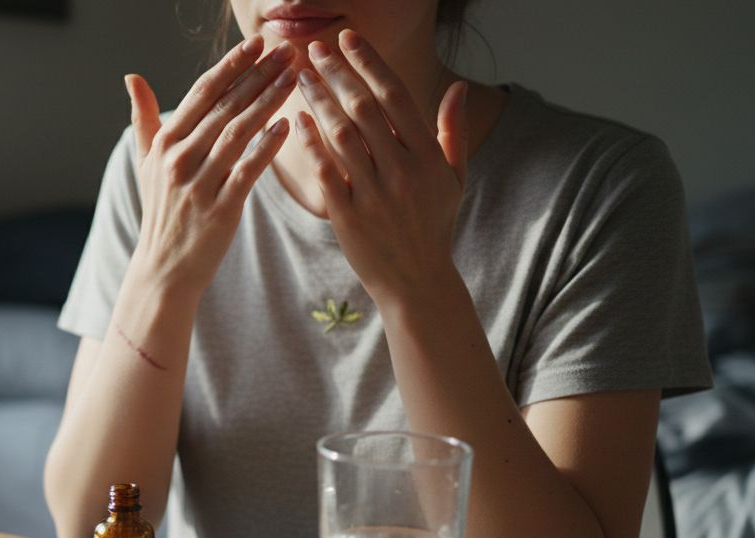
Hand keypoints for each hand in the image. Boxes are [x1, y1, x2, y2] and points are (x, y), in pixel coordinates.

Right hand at [125, 35, 295, 299]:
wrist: (164, 269)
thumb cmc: (161, 213)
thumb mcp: (145, 164)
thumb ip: (144, 119)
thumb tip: (132, 77)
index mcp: (165, 143)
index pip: (203, 92)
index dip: (232, 65)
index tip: (257, 43)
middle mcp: (179, 160)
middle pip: (225, 106)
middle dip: (259, 75)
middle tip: (288, 51)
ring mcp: (199, 185)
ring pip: (239, 133)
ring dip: (269, 101)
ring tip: (294, 78)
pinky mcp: (220, 210)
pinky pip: (248, 171)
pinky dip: (267, 147)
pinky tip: (287, 126)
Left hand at [294, 29, 468, 305]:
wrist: (416, 281)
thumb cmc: (433, 225)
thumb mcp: (453, 178)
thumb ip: (452, 130)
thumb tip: (458, 86)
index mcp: (428, 156)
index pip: (395, 95)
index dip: (369, 63)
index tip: (347, 39)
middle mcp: (403, 171)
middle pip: (364, 108)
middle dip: (337, 73)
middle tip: (314, 50)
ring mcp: (375, 194)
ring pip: (341, 134)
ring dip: (318, 100)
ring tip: (301, 77)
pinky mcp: (349, 217)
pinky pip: (325, 171)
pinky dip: (310, 144)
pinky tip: (297, 121)